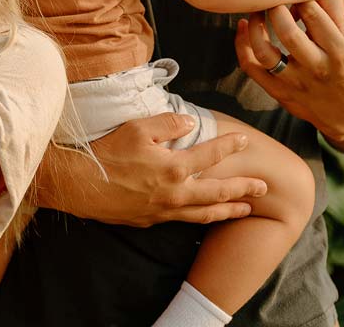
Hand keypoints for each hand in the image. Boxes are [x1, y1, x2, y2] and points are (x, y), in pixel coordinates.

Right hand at [37, 112, 266, 226]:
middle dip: (243, 188)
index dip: (230, 146)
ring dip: (227, 210)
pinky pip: (182, 220)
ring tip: (244, 210)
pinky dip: (199, 218)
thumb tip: (190, 124)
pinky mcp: (149, 220)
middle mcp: (175, 193)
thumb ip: (168, 124)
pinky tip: (201, 216)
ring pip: (204, 213)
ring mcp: (163, 210)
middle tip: (263, 188)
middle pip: (218, 192)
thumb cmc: (107, 153)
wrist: (80, 185)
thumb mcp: (137, 128)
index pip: (211, 155)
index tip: (245, 141)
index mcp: (175, 167)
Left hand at [236, 0, 343, 142]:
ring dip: (255, 27)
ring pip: (264, 53)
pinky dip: (241, 46)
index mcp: (340, 53)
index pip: (316, 18)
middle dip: (276, 9)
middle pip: (288, 34)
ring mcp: (294, 83)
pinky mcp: (278, 92)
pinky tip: (244, 27)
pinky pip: (251, 68)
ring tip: (255, 10)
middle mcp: (316, 69)